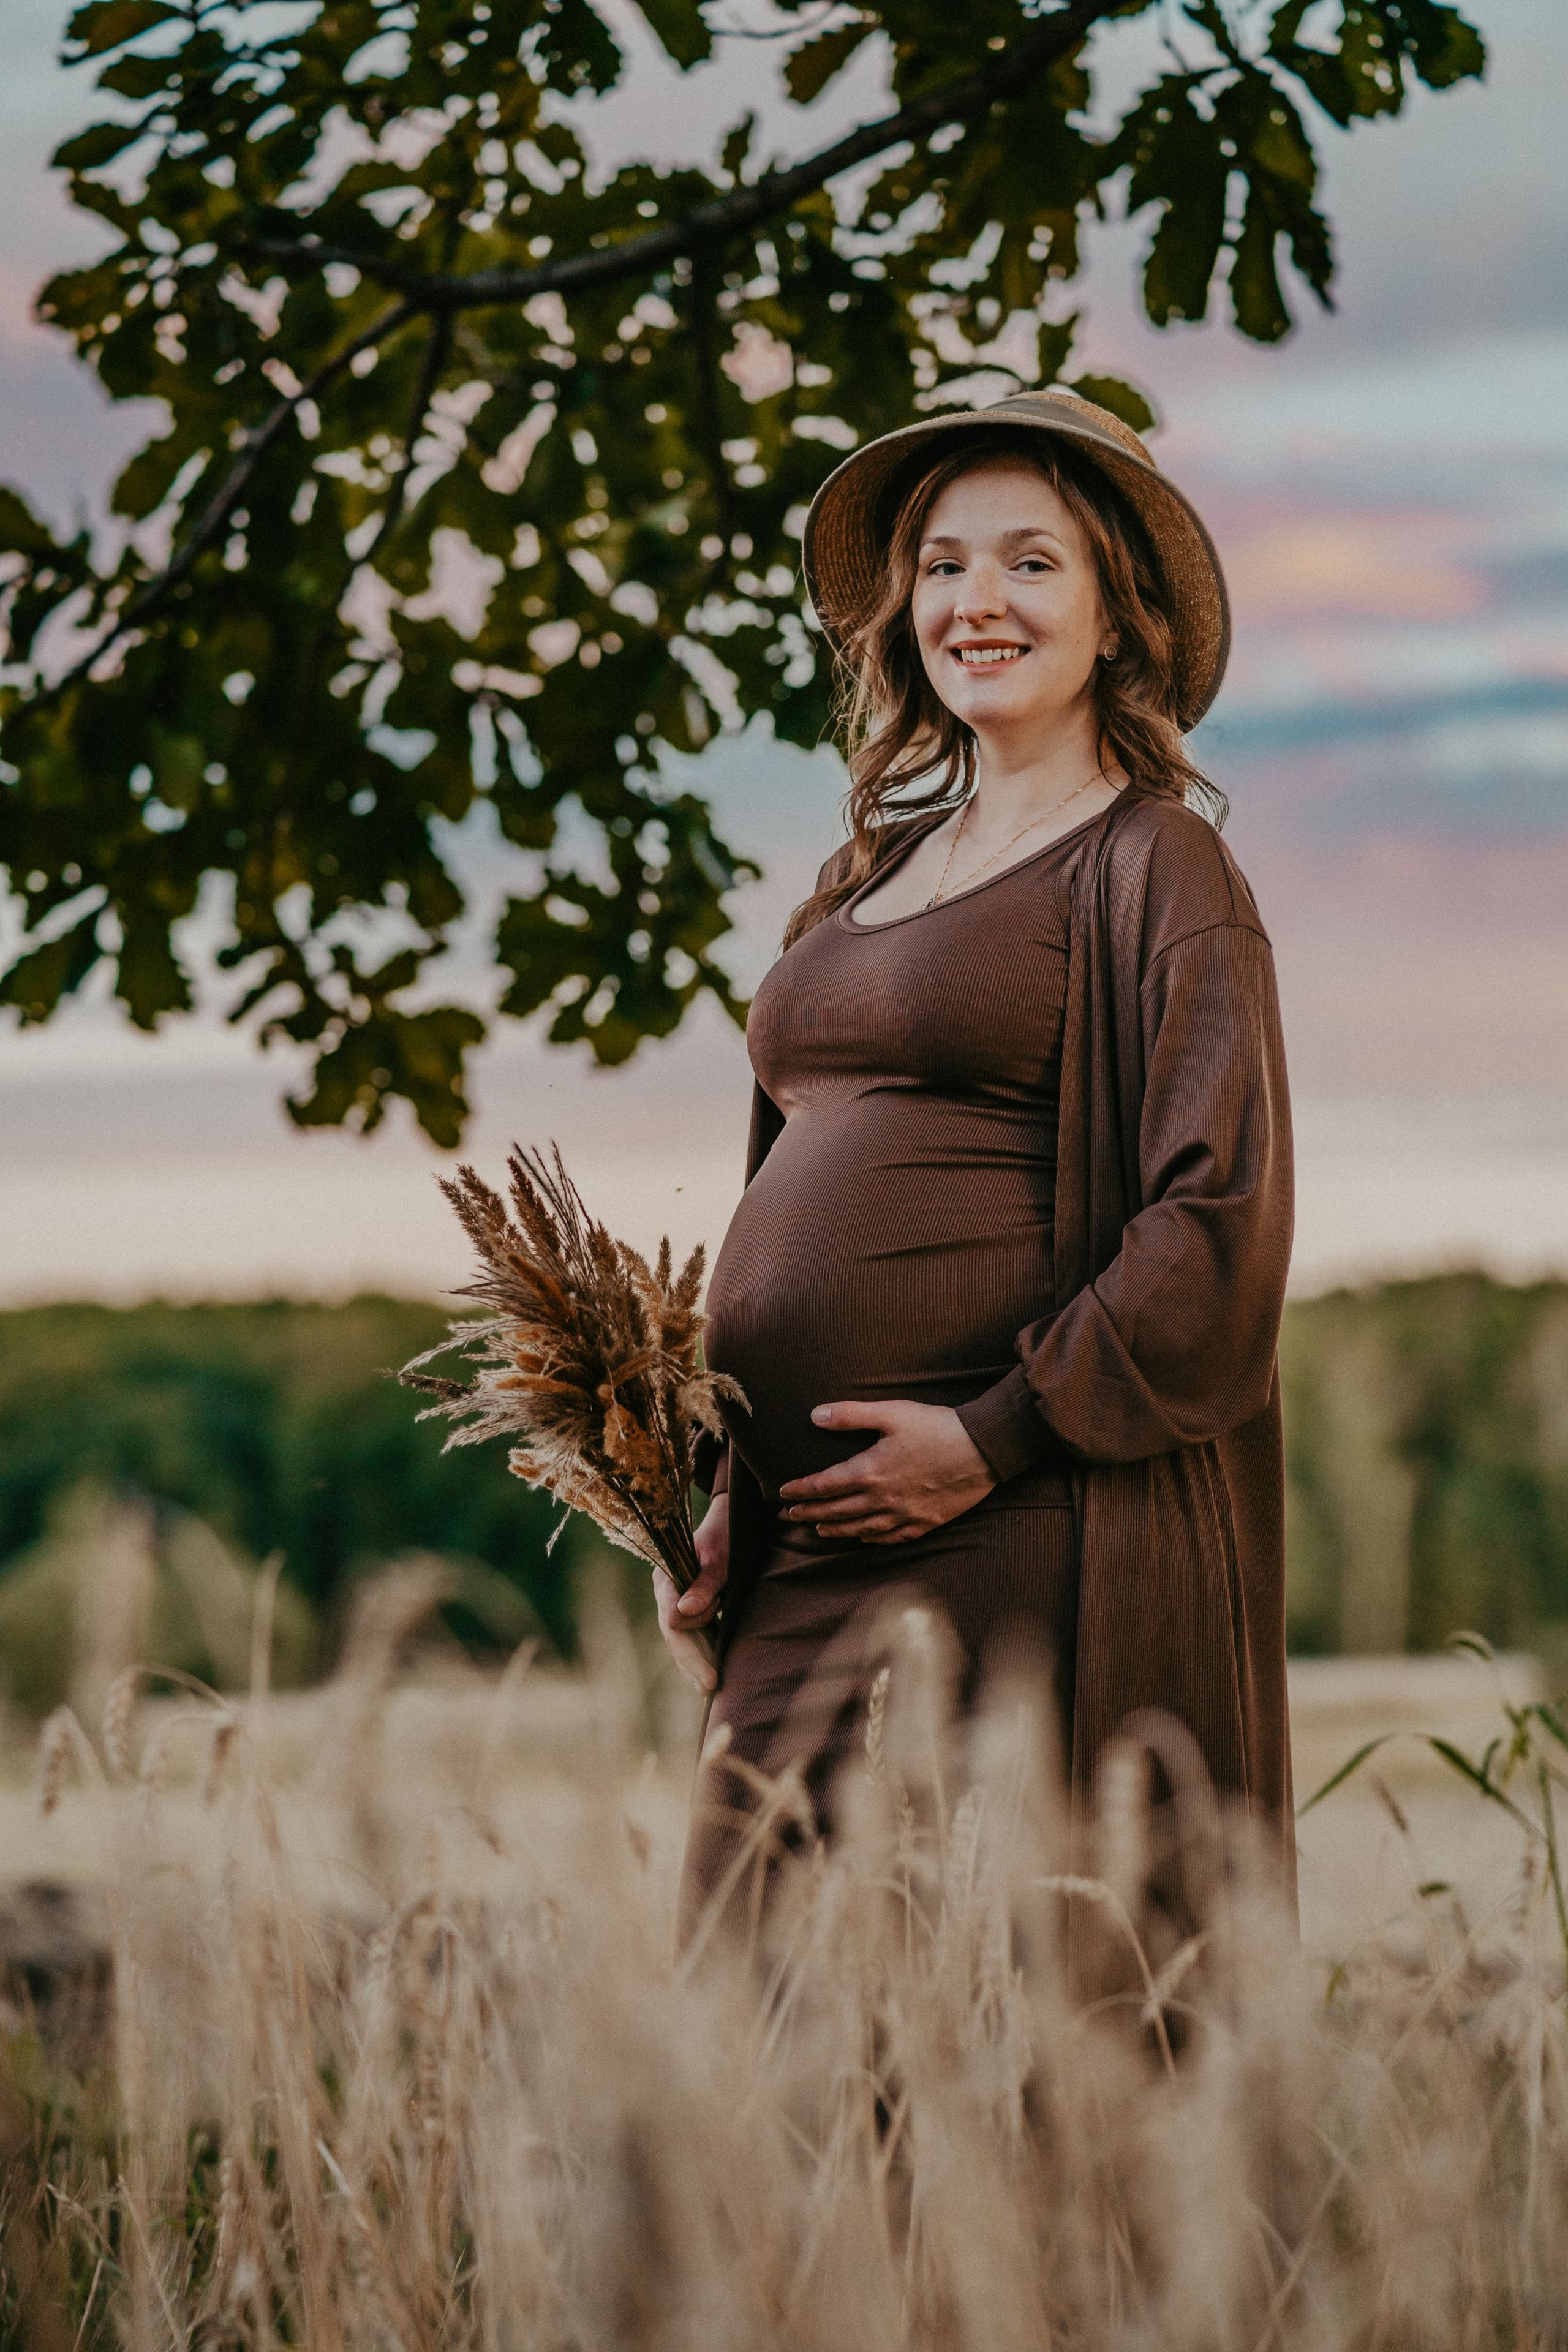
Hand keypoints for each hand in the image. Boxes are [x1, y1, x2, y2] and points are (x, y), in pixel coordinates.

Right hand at [654, 1489, 727, 1692]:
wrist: (726, 1523)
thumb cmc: (725, 1537)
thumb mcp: (720, 1558)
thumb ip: (704, 1583)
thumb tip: (685, 1611)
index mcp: (666, 1579)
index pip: (672, 1620)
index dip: (693, 1637)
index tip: (715, 1647)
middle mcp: (664, 1593)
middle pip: (673, 1636)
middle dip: (692, 1661)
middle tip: (711, 1685)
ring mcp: (672, 1601)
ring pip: (678, 1640)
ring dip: (693, 1663)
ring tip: (708, 1688)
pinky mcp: (685, 1607)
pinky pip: (686, 1636)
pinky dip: (695, 1655)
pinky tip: (703, 1676)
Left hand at [777, 1400, 994, 1544]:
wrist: (983, 1450)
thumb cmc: (937, 1427)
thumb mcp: (891, 1412)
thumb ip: (850, 1415)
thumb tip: (815, 1416)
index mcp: (870, 1472)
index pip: (824, 1485)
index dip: (801, 1490)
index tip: (782, 1493)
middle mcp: (883, 1500)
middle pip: (836, 1511)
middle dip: (809, 1513)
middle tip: (789, 1516)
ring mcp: (904, 1515)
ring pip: (860, 1529)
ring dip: (835, 1529)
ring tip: (818, 1528)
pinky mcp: (924, 1522)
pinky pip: (891, 1537)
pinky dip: (872, 1539)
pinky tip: (864, 1537)